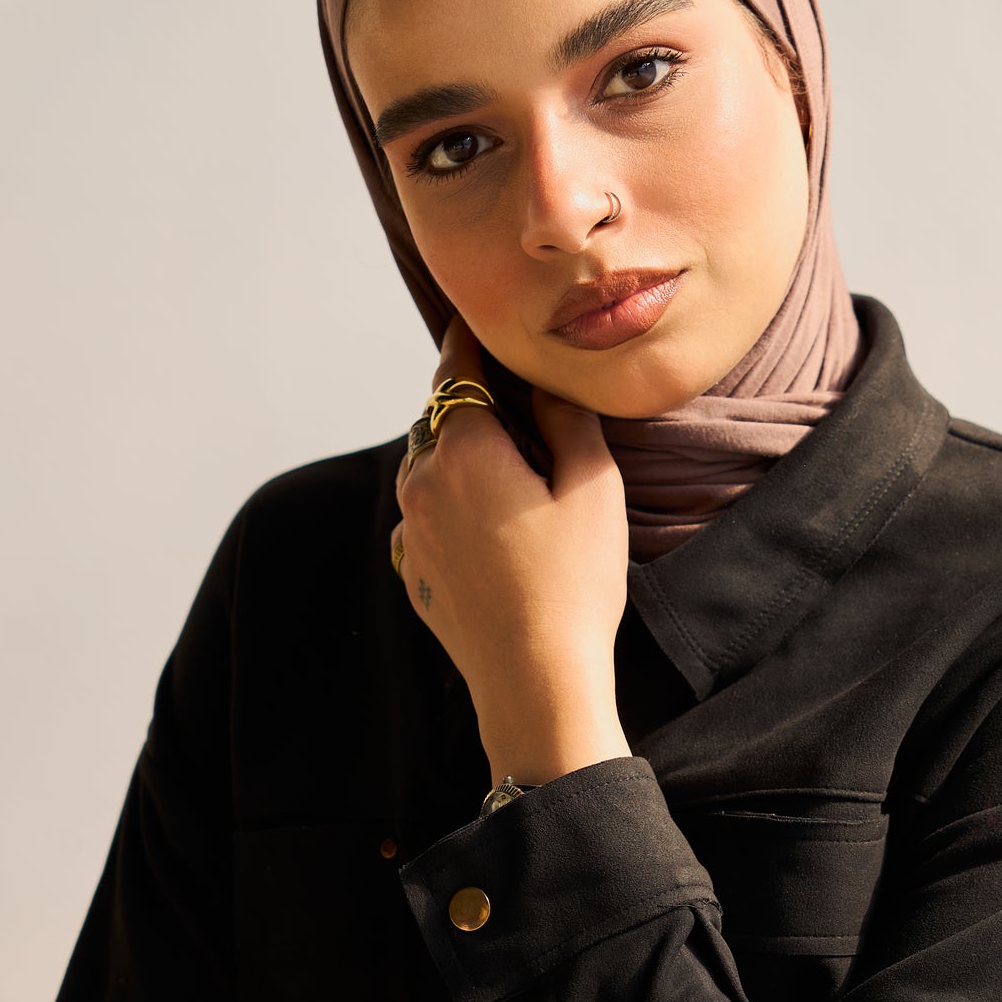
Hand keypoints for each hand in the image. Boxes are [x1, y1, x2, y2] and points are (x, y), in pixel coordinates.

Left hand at [393, 321, 632, 787]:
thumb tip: (547, 383)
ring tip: (508, 472)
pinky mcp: (410, 572)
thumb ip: (567, 419)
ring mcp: (408, 531)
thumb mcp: (593, 486)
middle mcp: (421, 482)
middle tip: (517, 406)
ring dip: (458, 458)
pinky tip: (492, 532)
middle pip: (439, 418)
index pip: (456, 368)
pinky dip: (450, 510)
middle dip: (471, 405)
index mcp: (464, 448)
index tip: (477, 319)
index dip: (469, 339)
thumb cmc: (574, 584)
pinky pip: (425, 519)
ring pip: (427, 469)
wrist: (536, 682)